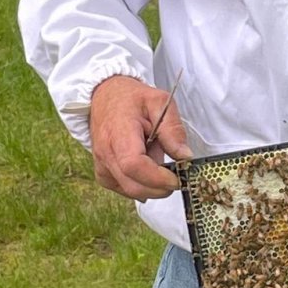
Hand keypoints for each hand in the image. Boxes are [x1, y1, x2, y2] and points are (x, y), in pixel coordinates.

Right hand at [89, 75, 191, 199]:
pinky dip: (141, 186)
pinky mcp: (103, 173)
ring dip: (151, 186)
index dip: (157, 178)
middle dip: (160, 188)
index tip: (177, 178)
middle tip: (176, 175)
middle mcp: (105, 152)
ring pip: (130, 191)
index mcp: (119, 132)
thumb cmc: (133, 100)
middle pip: (132, 185)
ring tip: (157, 161)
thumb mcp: (160, 103)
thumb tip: (185, 157)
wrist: (106, 97)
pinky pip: (124, 189)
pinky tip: (148, 170)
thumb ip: (173, 129)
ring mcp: (102, 165)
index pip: (133, 165)